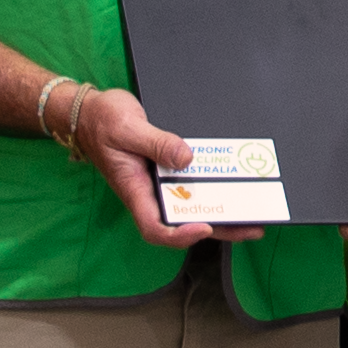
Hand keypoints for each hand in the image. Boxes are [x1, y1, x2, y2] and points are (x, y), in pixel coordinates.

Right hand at [70, 81, 253, 247]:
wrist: (93, 111)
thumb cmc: (102, 121)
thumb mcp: (127, 127)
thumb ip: (156, 142)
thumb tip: (186, 158)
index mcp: (135, 190)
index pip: (155, 228)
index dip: (179, 236)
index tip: (204, 227)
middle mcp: (149, 193)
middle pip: (184, 223)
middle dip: (219, 228)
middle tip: (253, 226)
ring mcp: (159, 184)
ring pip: (192, 206)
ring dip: (222, 213)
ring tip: (253, 214)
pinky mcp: (166, 171)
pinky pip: (191, 185)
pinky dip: (212, 188)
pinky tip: (233, 185)